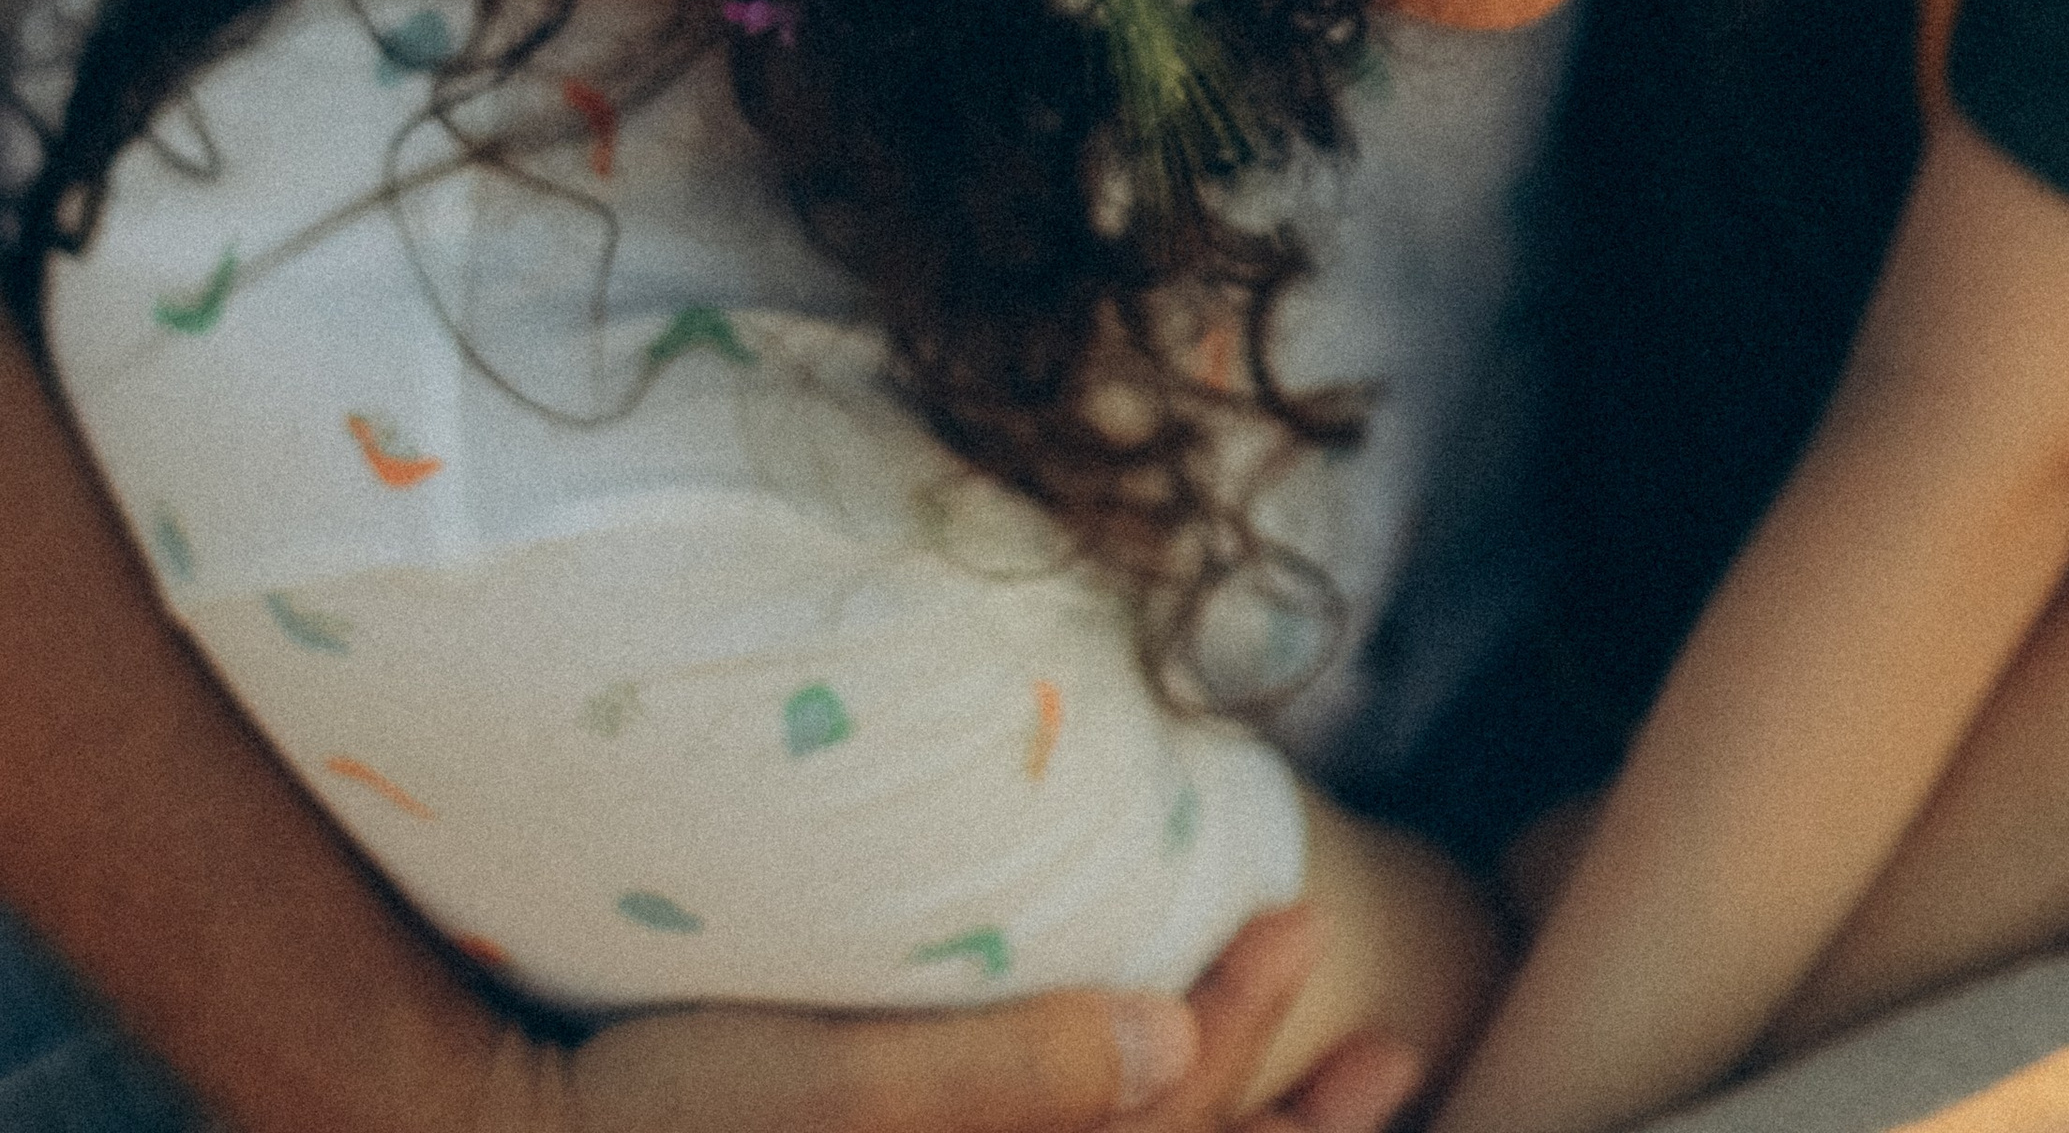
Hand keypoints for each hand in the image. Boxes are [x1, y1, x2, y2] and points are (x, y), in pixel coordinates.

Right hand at [483, 910, 1420, 1132]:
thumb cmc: (656, 1110)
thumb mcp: (841, 1086)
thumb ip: (1014, 1073)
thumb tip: (1177, 1043)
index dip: (1275, 1087)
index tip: (1336, 970)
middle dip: (1288, 1124)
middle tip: (1392, 1042)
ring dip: (1221, 1119)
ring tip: (1309, 1040)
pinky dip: (1110, 1118)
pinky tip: (1135, 1073)